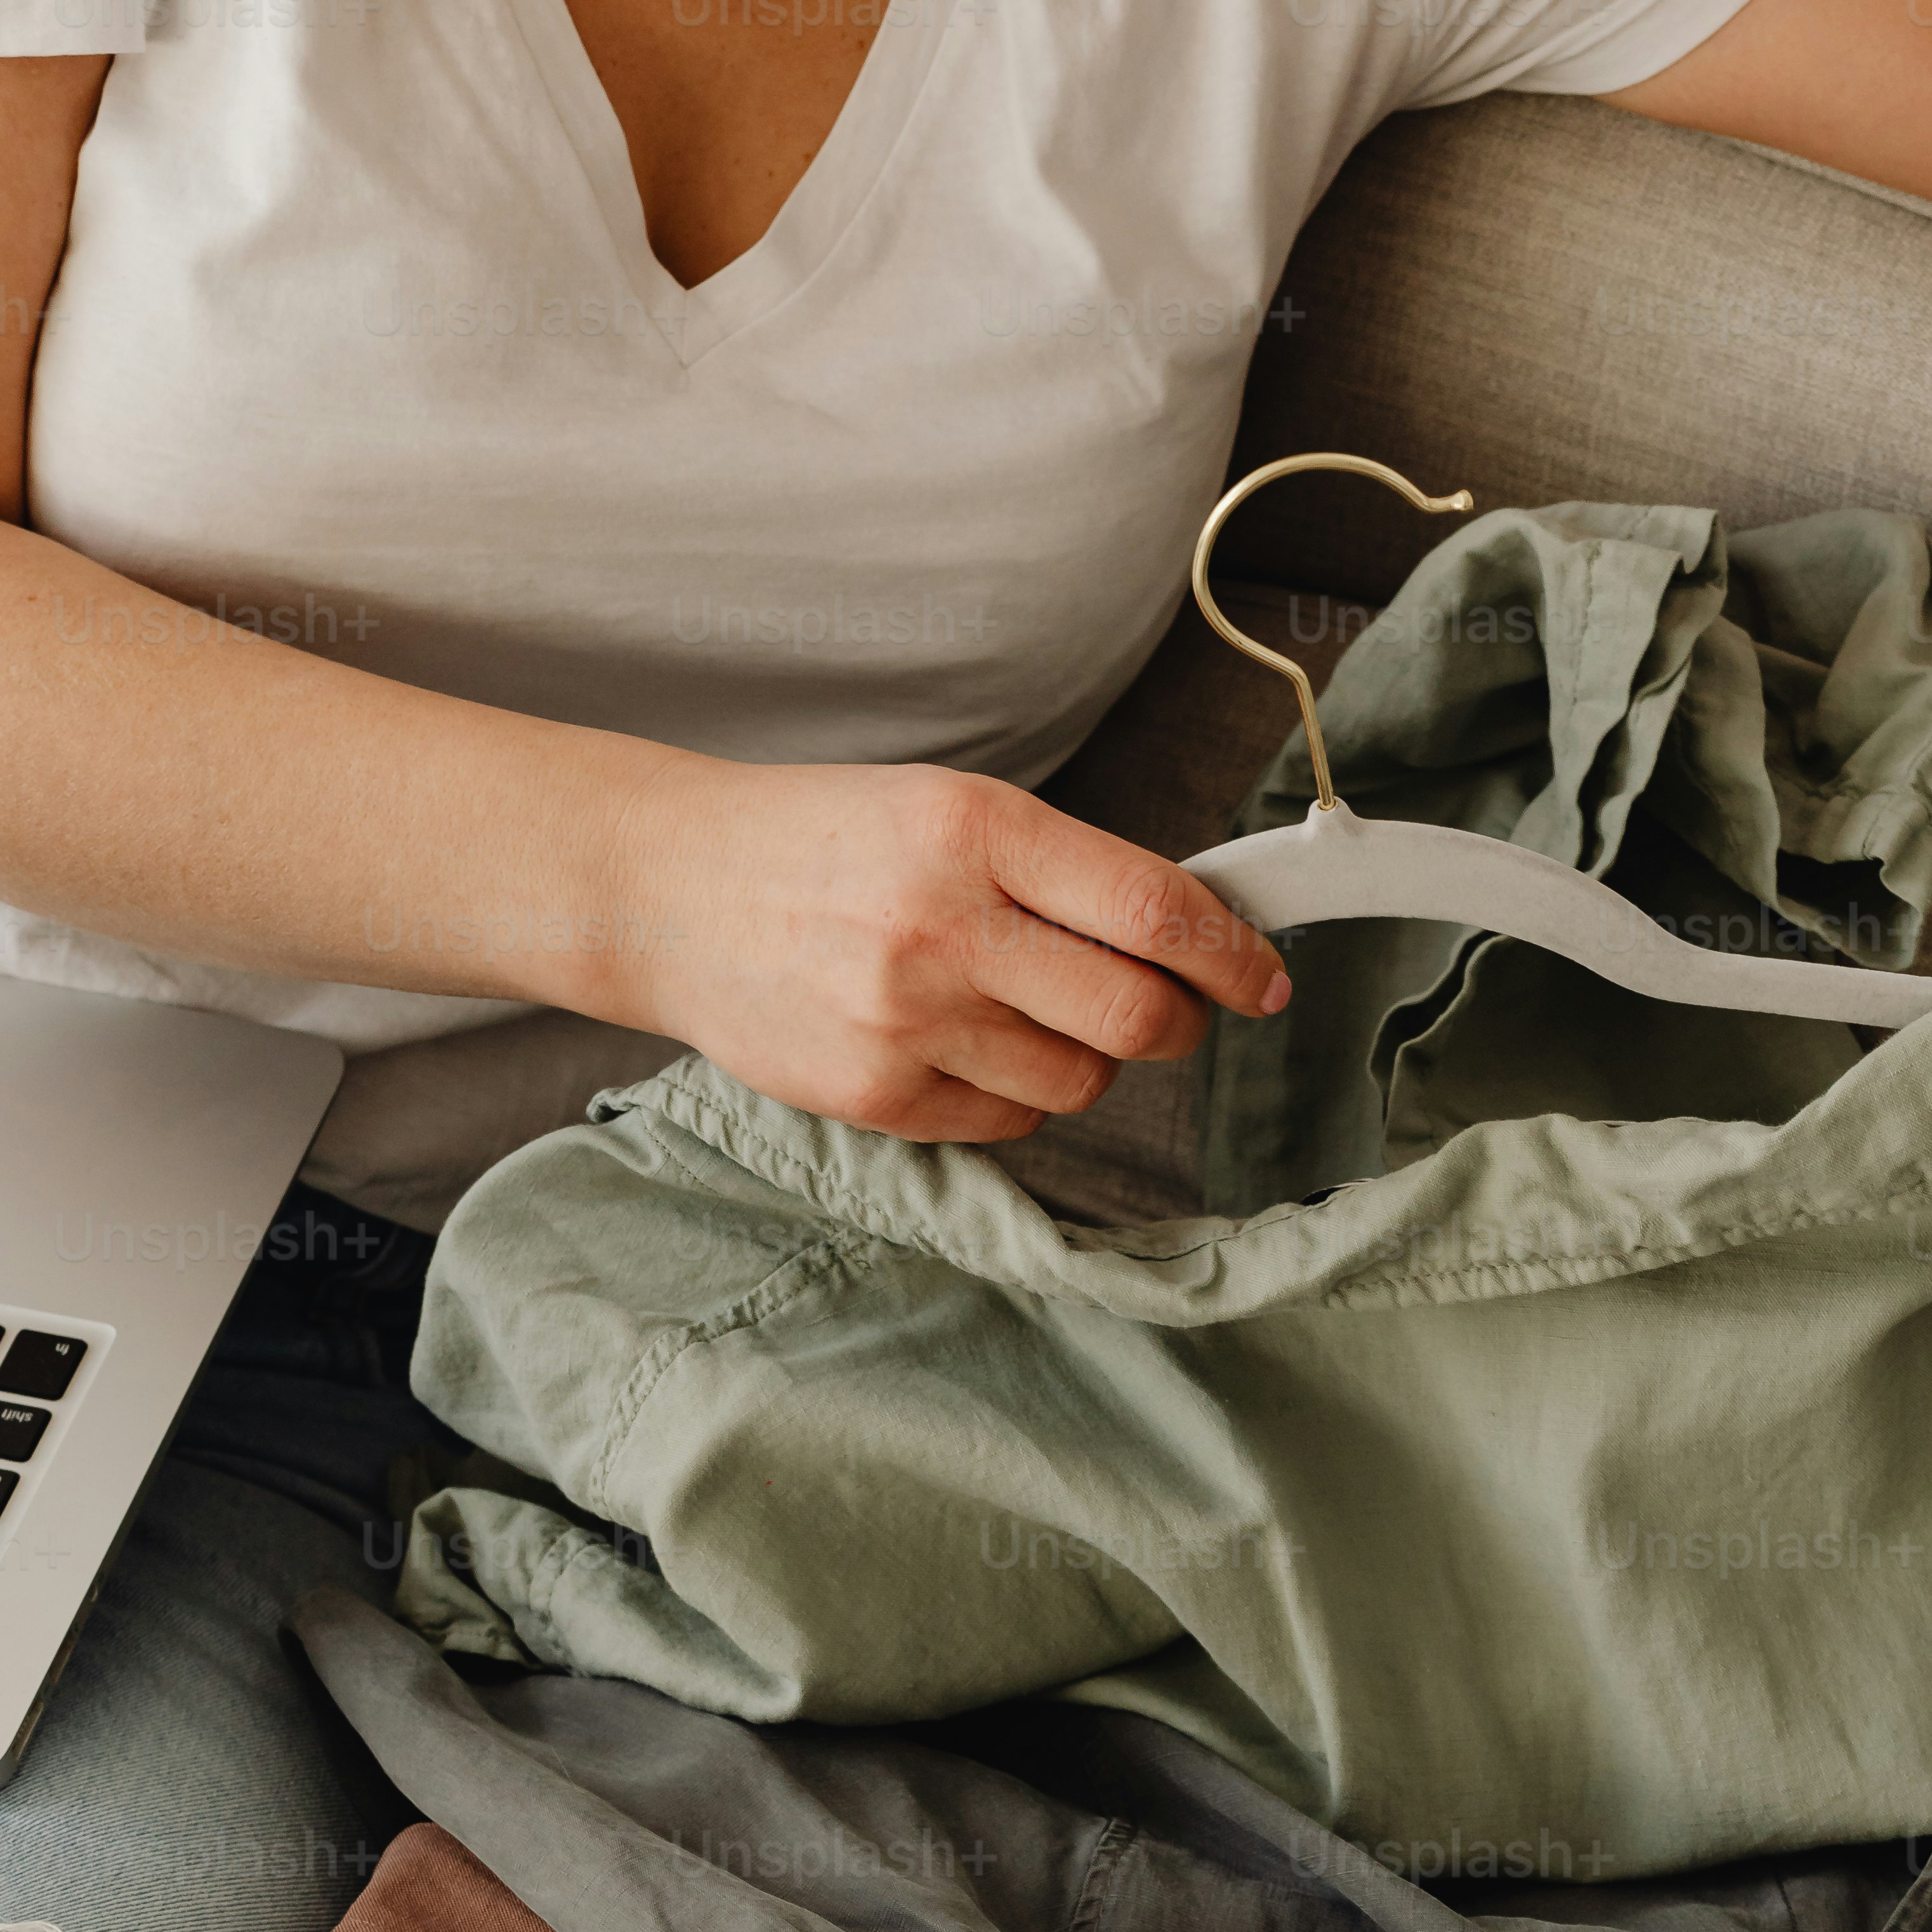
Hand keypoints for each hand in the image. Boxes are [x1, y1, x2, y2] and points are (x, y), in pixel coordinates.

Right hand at [588, 753, 1291, 1143]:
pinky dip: (1015, 1093)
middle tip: (1168, 1011)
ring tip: (1022, 1010)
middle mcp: (943, 924)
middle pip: (1136, 1015)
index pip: (1152, 908)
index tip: (1264, 978)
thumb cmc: (821, 843)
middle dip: (1177, 1023)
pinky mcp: (876, 1095)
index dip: (1231, 955)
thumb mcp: (945, 810)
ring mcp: (906, 1019)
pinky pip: (1010, 1121)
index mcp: (975, 829)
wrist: (667, 890)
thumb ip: (1062, 870)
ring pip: (1079, 1079)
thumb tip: (1192, 936)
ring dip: (1085, 1057)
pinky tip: (961, 1043)